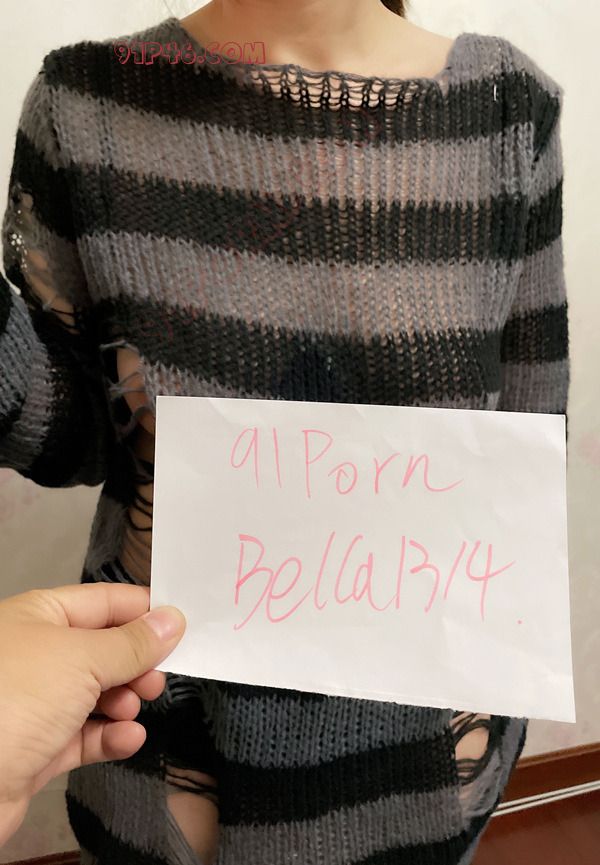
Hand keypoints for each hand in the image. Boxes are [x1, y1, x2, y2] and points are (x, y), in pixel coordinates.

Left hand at [0, 583, 185, 844]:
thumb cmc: (14, 699)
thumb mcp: (83, 658)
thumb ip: (132, 642)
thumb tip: (172, 620)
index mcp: (39, 616)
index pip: (103, 601)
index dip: (142, 610)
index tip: (181, 623)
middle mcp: (37, 654)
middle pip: (103, 649)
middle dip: (136, 662)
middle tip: (157, 677)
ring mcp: (36, 702)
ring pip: (97, 693)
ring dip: (125, 701)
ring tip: (133, 709)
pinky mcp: (38, 747)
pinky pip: (86, 735)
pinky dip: (111, 736)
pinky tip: (128, 738)